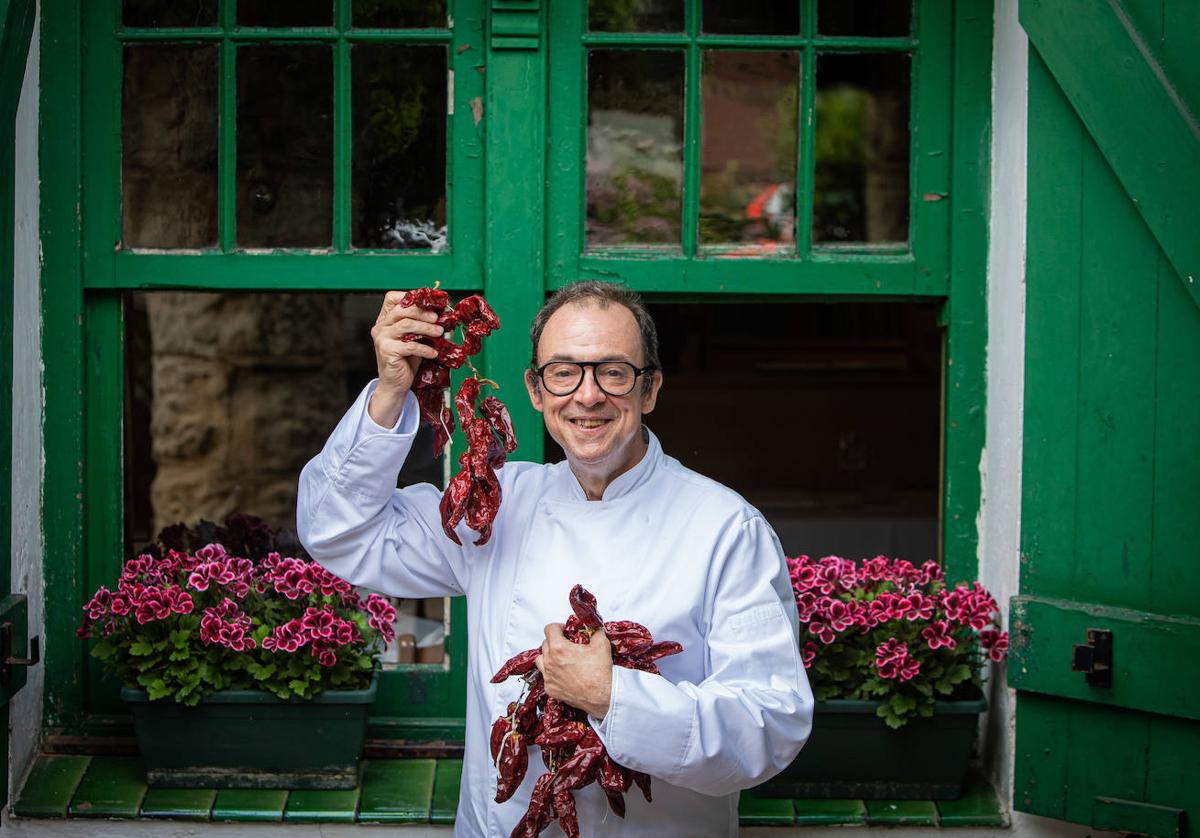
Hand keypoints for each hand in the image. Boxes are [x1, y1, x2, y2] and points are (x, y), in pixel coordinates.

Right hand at [367, 291, 444, 425]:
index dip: (410, 297)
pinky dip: (425, 348)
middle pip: (402, 310)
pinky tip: (433, 353)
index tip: (429, 303)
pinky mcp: (387, 351)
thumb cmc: (406, 360)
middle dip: (422, 312)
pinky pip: (409, 346)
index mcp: (385, 319)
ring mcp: (382, 338)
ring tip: (439, 332)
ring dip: (426, 328)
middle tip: (437, 318)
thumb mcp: (415, 338)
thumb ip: (422, 325)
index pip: (392, 298)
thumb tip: (443, 315)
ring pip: (406, 325)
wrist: (396, 383)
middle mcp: (380, 326)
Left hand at [536, 623, 612, 719]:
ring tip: (561, 658)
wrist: (603, 696)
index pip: (549, 629)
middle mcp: (550, 662)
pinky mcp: (550, 689)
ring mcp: (549, 677)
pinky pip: (546, 677)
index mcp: (559, 649)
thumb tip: (594, 629)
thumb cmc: (600, 673)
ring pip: (540, 660)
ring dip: (548, 656)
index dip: (558, 627)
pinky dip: (552, 673)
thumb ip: (595, 632)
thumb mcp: (601, 644)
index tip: (564, 630)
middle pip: (545, 644)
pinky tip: (564, 674)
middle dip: (555, 641)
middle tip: (567, 644)